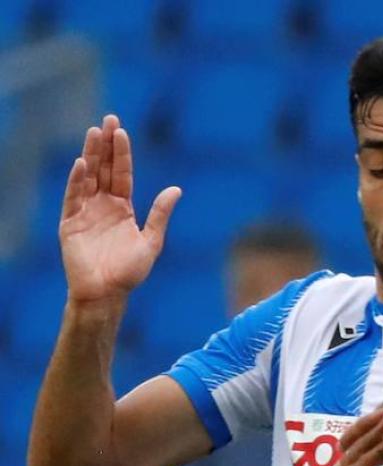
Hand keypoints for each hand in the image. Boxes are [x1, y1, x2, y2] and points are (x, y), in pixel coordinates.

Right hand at [59, 114, 180, 303]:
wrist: (107, 293)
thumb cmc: (129, 272)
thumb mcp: (151, 241)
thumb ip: (160, 215)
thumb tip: (176, 189)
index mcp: (123, 208)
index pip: (122, 174)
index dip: (122, 153)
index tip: (122, 130)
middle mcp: (103, 205)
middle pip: (104, 169)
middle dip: (106, 145)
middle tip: (108, 119)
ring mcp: (85, 212)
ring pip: (88, 177)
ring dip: (90, 155)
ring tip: (94, 132)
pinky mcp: (70, 223)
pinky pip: (73, 197)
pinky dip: (77, 181)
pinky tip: (82, 163)